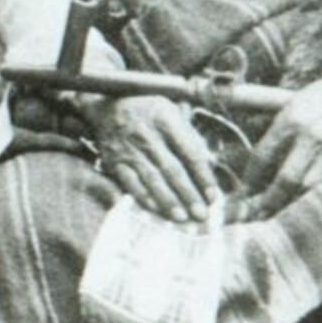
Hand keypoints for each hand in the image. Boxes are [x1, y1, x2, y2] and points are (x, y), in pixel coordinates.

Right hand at [98, 92, 230, 225]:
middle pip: (172, 170)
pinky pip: (130, 183)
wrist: (107, 104)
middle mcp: (147, 136)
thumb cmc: (149, 111)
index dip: (203, 177)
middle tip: (201, 215)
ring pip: (151, 179)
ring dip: (167, 201)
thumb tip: (210, 166)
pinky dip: (143, 198)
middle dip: (188, 195)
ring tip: (181, 218)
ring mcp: (129, 150)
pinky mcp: (114, 161)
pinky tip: (156, 211)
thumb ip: (190, 137)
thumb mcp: (173, 112)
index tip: (214, 197)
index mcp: (167, 121)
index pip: (190, 153)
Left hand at [249, 55, 321, 210]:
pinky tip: (289, 203)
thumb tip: (249, 150)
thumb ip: (272, 130)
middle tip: (249, 215)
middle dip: (267, 200)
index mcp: (291, 120)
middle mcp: (311, 137)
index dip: (249, 180)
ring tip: (265, 216)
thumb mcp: (289, 105)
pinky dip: (302, 194)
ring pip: (305, 185)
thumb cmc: (320, 97)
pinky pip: (319, 181)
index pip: (263, 156)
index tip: (238, 195)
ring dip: (285, 203)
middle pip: (286, 178)